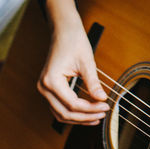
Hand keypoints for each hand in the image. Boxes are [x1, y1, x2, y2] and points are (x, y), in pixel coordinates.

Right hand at [37, 0, 108, 124]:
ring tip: (97, 116)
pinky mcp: (49, 88)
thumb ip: (93, 83)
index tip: (105, 107)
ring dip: (79, 118)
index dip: (90, 109)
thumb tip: (102, 99)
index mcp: (51, 80)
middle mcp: (44, 87)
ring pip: (60, 114)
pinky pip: (59, 107)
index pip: (72, 104)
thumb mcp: (87, 62)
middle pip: (65, 113)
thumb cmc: (73, 41)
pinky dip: (73, 112)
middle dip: (85, 116)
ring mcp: (44, 89)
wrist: (63, 30)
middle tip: (103, 113)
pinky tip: (87, 112)